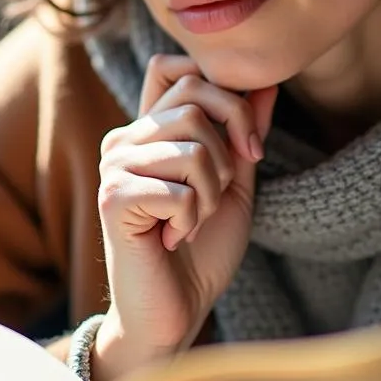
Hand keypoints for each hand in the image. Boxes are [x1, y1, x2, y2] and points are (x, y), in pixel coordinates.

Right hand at [92, 54, 276, 380]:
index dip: (221, 94)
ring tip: (192, 221)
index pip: (175, 68)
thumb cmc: (202, 250)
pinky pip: (179, 189)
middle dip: (228, 152)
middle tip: (217, 196)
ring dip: (211, 193)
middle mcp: (125, 137)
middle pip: (195, 102)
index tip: (246, 146)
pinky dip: (192, 220)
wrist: (174, 312)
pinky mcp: (113, 197)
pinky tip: (173, 240)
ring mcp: (114, 165)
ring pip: (193, 146)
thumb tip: (267, 82)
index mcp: (149, 129)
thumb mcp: (235, 184)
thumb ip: (244, 132)